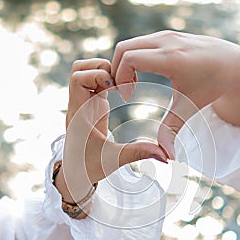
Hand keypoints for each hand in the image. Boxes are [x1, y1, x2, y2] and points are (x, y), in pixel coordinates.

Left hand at [56, 58, 167, 202]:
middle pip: (79, 68)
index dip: (97, 75)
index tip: (115, 87)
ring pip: (86, 71)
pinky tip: (122, 89)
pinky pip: (95, 82)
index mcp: (79, 114)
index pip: (78, 79)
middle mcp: (78, 104)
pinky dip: (108, 79)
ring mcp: (84, 103)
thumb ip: (138, 154)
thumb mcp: (114, 159)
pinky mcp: (90, 105)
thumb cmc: (88, 167)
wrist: (75, 173)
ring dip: (103, 71)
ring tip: (122, 83)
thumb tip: (164, 155)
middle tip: (120, 80)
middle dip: (101, 67)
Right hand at [111, 30, 239, 158]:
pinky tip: (140, 76)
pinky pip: (140, 43)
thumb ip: (172, 129)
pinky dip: (132, 58)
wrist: (234, 62)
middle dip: (116, 70)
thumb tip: (166, 157)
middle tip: (123, 91)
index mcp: (172, 58)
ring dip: (123, 64)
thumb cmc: (213, 84)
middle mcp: (167, 41)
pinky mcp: (167, 35)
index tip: (127, 97)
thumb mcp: (191, 107)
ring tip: (130, 86)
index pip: (130, 58)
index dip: (121, 78)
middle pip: (123, 48)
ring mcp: (167, 35)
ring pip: (130, 44)